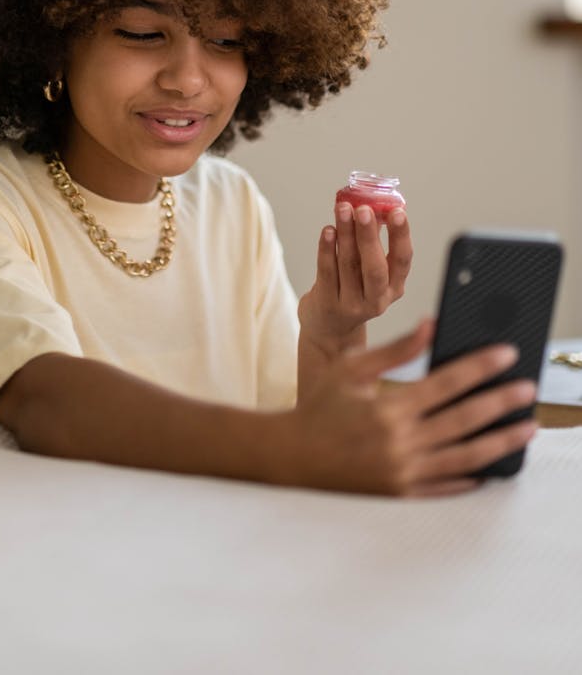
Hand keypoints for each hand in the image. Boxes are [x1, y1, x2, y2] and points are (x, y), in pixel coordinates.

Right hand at [283, 321, 537, 495]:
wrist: (292, 456)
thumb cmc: (320, 406)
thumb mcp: (351, 369)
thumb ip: (395, 349)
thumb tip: (431, 325)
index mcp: (388, 408)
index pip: (446, 382)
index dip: (480, 366)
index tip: (506, 354)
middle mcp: (399, 443)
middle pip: (464, 420)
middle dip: (501, 402)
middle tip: (528, 390)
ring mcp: (402, 473)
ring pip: (464, 457)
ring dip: (499, 442)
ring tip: (525, 429)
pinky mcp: (400, 495)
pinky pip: (445, 487)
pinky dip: (470, 477)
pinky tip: (490, 466)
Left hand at [298, 201, 412, 356]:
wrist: (329, 329)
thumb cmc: (352, 289)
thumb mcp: (370, 272)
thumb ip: (372, 242)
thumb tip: (371, 203)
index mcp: (394, 287)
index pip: (403, 260)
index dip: (401, 235)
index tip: (397, 211)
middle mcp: (377, 299)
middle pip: (375, 267)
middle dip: (370, 236)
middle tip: (363, 209)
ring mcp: (352, 305)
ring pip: (349, 265)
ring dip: (346, 234)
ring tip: (343, 209)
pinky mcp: (328, 304)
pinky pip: (327, 272)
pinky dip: (327, 249)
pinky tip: (328, 230)